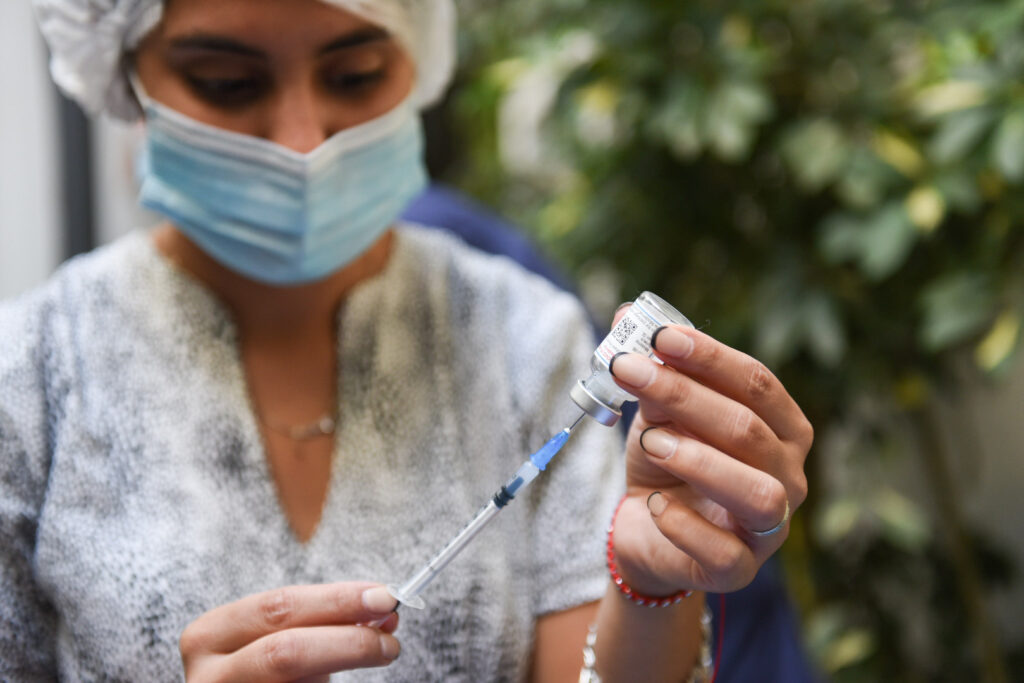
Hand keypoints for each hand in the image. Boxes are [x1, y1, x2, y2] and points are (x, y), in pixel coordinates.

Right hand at [180, 582, 400, 682]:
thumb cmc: (264, 671)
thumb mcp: (283, 638)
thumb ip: (325, 625)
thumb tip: (384, 616)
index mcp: (211, 635)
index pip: (279, 608)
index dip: (336, 600)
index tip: (383, 596)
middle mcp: (207, 676)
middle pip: (284, 651)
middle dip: (347, 638)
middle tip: (390, 633)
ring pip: (293, 681)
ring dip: (346, 661)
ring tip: (383, 652)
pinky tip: (345, 678)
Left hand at [606, 310, 812, 596]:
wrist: (648, 533)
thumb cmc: (667, 462)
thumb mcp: (658, 412)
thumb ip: (653, 369)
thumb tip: (628, 315)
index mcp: (782, 426)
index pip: (757, 382)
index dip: (708, 356)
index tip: (658, 336)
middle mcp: (789, 475)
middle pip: (748, 428)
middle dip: (683, 394)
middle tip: (628, 371)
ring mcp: (770, 528)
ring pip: (758, 492)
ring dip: (698, 460)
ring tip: (650, 441)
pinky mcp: (738, 570)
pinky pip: (723, 552)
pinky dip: (684, 525)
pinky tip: (655, 504)